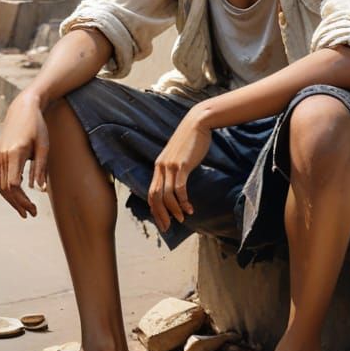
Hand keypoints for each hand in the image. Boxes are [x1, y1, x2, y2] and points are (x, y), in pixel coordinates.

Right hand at [0, 92, 47, 218]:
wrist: (22, 109)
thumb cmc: (37, 126)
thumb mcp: (44, 146)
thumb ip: (41, 168)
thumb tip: (39, 190)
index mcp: (14, 153)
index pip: (14, 185)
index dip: (22, 201)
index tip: (33, 209)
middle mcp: (2, 156)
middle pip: (5, 188)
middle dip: (17, 204)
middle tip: (29, 214)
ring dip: (10, 199)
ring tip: (23, 209)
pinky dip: (5, 189)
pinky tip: (15, 196)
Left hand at [147, 108, 210, 231]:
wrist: (198, 123)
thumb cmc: (191, 141)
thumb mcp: (179, 156)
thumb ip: (175, 169)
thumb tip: (178, 185)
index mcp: (158, 166)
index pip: (151, 192)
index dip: (155, 209)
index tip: (162, 222)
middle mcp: (161, 167)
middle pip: (155, 196)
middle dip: (160, 214)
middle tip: (168, 227)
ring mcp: (170, 166)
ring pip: (167, 195)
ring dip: (174, 210)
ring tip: (182, 219)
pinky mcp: (182, 165)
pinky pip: (179, 188)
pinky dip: (183, 201)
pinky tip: (189, 208)